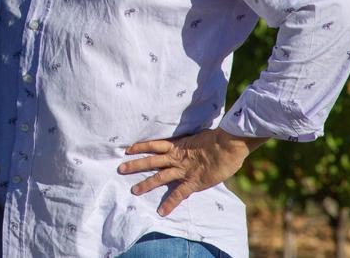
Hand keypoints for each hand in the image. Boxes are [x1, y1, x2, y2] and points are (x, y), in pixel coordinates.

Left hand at [118, 127, 266, 215]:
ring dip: (146, 184)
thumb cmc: (219, 139)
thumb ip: (193, 144)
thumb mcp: (201, 139)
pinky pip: (179, 194)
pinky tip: (162, 211)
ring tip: (134, 191)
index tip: (128, 149)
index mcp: (178, 146)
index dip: (141, 146)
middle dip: (136, 165)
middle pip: (151, 160)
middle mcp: (177, 157)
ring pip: (160, 176)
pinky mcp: (193, 181)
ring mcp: (184, 170)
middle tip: (121, 168)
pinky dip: (170, 203)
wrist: (229, 145)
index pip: (155, 144)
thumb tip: (193, 145)